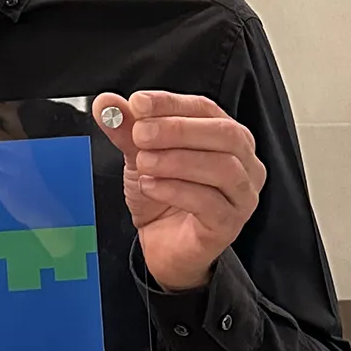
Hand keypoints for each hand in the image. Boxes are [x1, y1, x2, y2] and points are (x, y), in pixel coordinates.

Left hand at [94, 89, 265, 295]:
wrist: (163, 247)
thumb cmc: (164, 197)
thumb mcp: (141, 156)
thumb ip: (128, 129)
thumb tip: (106, 104)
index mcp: (228, 137)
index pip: (205, 109)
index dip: (171, 103)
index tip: (138, 103)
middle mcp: (244, 163)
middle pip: (224, 134)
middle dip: (178, 130)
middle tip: (140, 133)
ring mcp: (242, 195)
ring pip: (222, 167)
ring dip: (176, 160)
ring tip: (143, 162)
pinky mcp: (229, 224)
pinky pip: (209, 202)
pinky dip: (176, 190)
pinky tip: (150, 186)